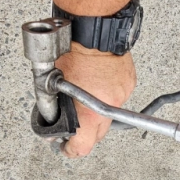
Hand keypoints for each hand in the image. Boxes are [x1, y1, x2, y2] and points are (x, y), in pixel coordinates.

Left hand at [55, 43, 136, 157]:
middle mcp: (110, 108)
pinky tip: (96, 83)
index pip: (83, 147)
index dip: (71, 149)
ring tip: (84, 96)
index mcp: (90, 113)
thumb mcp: (53, 84)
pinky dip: (105, 95)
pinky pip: (116, 97)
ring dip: (96, 112)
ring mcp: (122, 95)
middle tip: (72, 124)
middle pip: (98, 135)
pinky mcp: (128, 83)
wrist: (94, 30)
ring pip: (108, 114)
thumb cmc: (72, 52)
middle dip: (85, 132)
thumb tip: (51, 121)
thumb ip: (53, 107)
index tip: (65, 147)